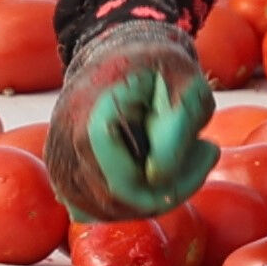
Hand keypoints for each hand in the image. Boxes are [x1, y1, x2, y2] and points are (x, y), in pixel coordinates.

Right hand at [40, 20, 213, 223]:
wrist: (119, 54)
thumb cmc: (160, 70)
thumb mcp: (187, 85)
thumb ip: (178, 128)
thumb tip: (156, 177)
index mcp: (94, 115)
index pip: (124, 183)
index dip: (173, 185)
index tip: (209, 149)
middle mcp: (66, 139)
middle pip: (113, 202)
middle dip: (166, 194)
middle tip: (201, 158)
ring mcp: (57, 157)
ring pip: (99, 210)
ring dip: (145, 200)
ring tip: (175, 163)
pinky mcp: (60, 170)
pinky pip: (87, 208)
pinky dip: (123, 202)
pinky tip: (148, 173)